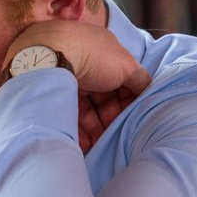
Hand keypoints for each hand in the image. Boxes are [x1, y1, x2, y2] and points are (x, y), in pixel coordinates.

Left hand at [2, 20, 150, 150]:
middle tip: (115, 136)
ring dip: (93, 127)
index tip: (131, 119)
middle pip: (101, 96)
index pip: (120, 80)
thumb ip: (140, 79)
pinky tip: (83, 143)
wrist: (48, 57)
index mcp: (102, 52)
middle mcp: (83, 63)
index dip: (127, 100)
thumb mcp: (126, 65)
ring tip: (99, 144)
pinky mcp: (50, 92)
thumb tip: (148, 89)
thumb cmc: (92, 57)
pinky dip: (76, 129)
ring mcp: (64, 77)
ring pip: (84, 107)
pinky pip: (67, 113)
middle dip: (110, 118)